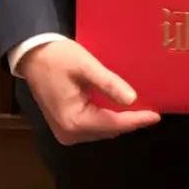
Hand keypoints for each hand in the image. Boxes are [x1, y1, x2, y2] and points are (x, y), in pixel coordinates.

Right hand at [18, 38, 160, 145]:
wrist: (32, 55)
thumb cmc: (57, 56)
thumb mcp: (85, 65)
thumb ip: (108, 83)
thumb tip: (133, 99)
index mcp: (74, 120)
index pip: (112, 124)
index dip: (135, 120)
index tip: (156, 116)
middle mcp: (70, 132)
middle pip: (108, 130)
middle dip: (128, 121)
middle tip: (151, 109)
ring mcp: (66, 132)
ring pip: (101, 130)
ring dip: (118, 120)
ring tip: (140, 109)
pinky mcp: (65, 125)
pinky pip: (92, 125)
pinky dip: (106, 118)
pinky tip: (119, 108)